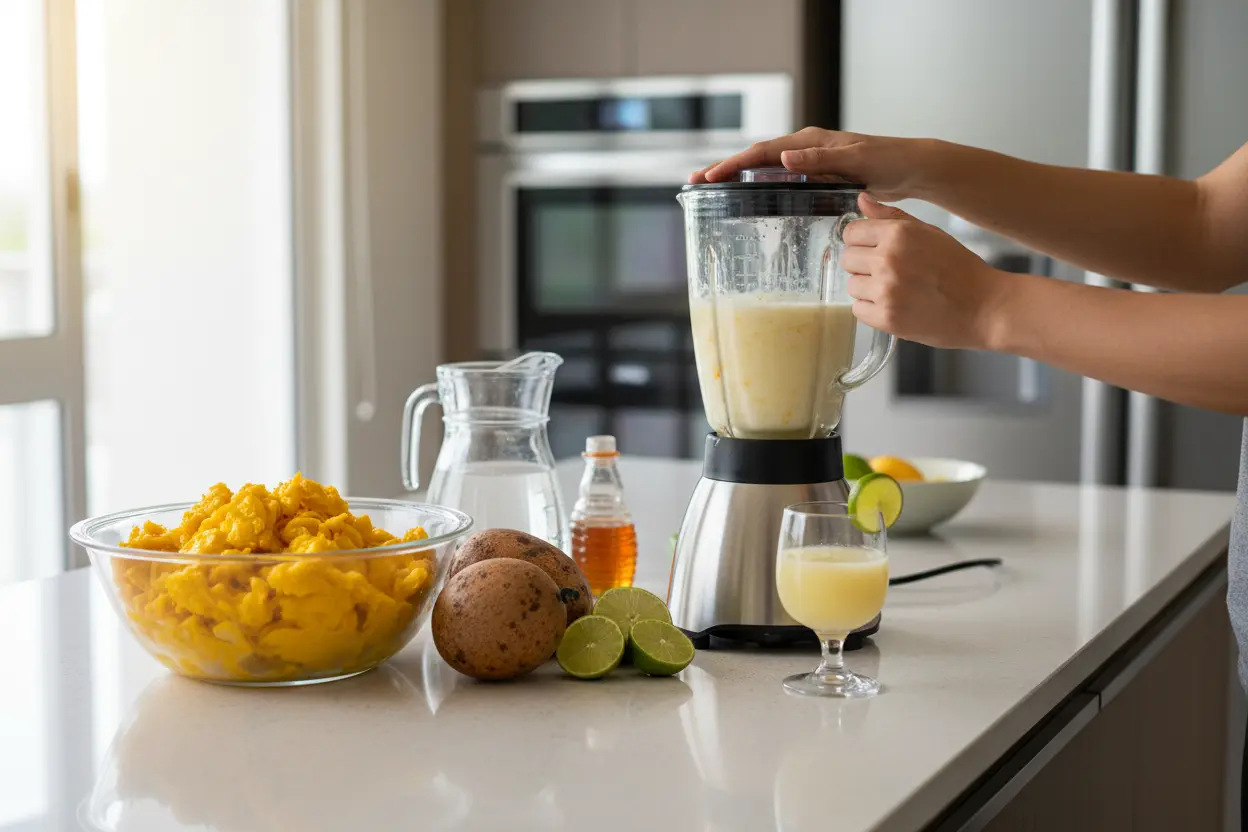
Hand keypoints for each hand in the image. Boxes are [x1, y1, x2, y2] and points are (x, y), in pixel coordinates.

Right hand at [689, 127, 937, 201]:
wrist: (910, 169)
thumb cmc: (888, 162)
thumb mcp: (855, 161)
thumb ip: (821, 159)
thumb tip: (783, 158)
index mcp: (809, 142)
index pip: (761, 153)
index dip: (732, 164)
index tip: (709, 176)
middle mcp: (804, 149)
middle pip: (755, 159)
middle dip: (724, 169)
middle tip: (695, 183)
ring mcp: (808, 161)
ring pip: (764, 169)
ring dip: (737, 178)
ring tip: (711, 189)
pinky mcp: (815, 175)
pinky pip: (778, 180)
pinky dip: (758, 187)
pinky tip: (748, 200)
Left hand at [843, 193, 1005, 350]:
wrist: (985, 308)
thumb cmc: (959, 269)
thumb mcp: (930, 233)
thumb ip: (892, 217)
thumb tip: (861, 200)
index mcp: (899, 234)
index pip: (851, 233)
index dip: (860, 241)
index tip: (872, 249)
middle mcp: (888, 260)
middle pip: (847, 259)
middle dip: (863, 266)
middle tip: (889, 273)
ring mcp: (886, 290)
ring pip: (852, 286)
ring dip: (868, 289)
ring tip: (895, 291)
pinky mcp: (886, 318)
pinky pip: (858, 310)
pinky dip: (872, 310)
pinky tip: (895, 307)